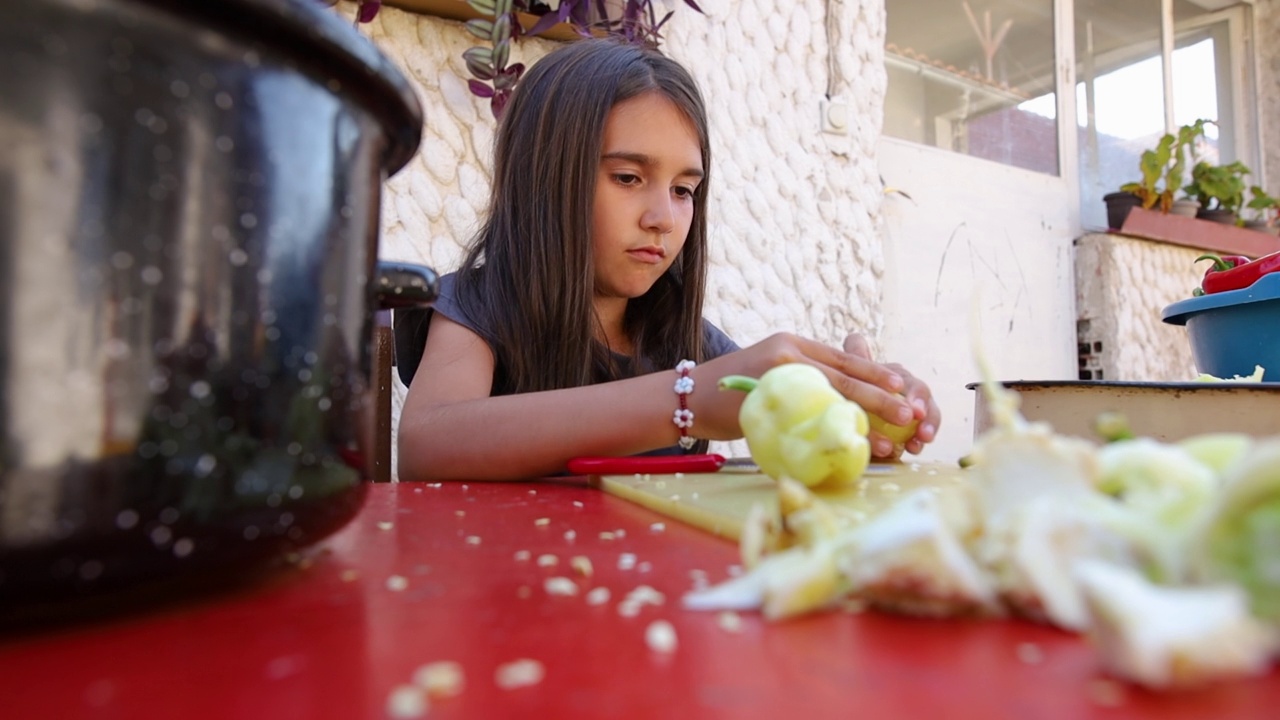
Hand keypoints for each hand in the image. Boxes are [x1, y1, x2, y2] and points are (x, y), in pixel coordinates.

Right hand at [692, 332, 939, 456]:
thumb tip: (839, 398)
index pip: (844, 358)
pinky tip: (853, 446)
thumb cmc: (730, 393)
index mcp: (793, 343)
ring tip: (894, 440)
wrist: (686, 398)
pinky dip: (836, 432)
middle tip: (911, 415)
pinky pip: (811, 417)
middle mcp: (789, 351)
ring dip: (868, 420)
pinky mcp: (767, 398)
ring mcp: (778, 374)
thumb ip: (801, 377)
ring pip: (834, 396)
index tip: (904, 388)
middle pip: (846, 376)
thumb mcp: (769, 372)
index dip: (876, 374)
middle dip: (883, 398)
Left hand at [841, 335, 939, 456]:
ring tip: (923, 438)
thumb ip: (854, 361)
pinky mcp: (912, 427)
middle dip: (921, 403)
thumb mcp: (846, 378)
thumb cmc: (849, 389)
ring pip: (926, 410)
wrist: (847, 415)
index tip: (907, 400)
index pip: (900, 374)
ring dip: (928, 423)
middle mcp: (904, 387)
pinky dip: (919, 440)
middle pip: (918, 390)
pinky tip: (915, 449)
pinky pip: (921, 431)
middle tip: (917, 415)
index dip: (903, 382)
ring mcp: (911, 406)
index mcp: (888, 373)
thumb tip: (855, 337)